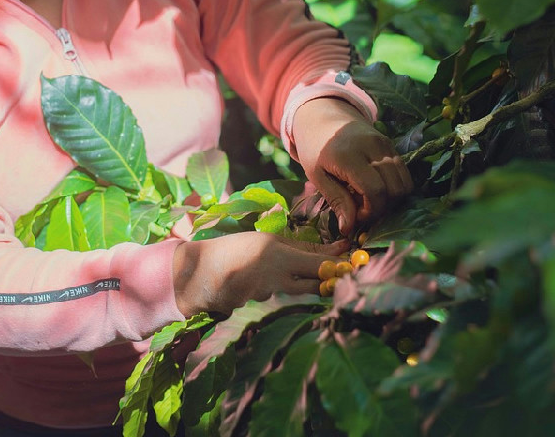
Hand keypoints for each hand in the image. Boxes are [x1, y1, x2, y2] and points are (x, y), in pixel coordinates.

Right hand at [172, 232, 348, 316]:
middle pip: (319, 286)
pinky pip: (285, 306)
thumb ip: (299, 247)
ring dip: (311, 292)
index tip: (357, 261)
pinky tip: (281, 295)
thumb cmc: (233, 250)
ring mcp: (269, 300)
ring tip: (313, 284)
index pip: (321, 265)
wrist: (197, 275)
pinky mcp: (261, 314)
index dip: (342, 266)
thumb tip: (334, 248)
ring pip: (302, 297)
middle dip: (334, 283)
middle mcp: (276, 280)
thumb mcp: (265, 241)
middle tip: (345, 277)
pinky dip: (289, 301)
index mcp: (278, 256)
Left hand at [292, 98, 412, 234]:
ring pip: (404, 182)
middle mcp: (372, 147)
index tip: (357, 216)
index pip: (375, 191)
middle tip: (363, 209)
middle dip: (382, 207)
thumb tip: (349, 229)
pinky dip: (395, 187)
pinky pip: (404, 173)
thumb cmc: (316, 149)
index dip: (370, 211)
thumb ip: (337, 201)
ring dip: (391, 198)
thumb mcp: (318, 176)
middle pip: (394, 189)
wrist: (323, 118)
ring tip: (368, 198)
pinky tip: (376, 187)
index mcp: (349, 155)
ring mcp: (385, 144)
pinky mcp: (392, 144)